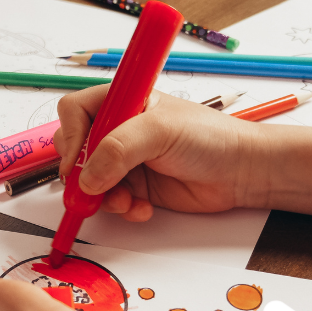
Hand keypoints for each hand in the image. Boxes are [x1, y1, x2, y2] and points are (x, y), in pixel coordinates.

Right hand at [53, 86, 266, 220]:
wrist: (240, 172)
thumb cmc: (210, 137)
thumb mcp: (160, 131)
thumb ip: (118, 149)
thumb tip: (87, 177)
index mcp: (123, 102)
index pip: (75, 111)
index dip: (70, 135)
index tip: (76, 161)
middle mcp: (121, 129)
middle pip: (76, 150)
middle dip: (82, 173)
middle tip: (92, 189)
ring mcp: (127, 160)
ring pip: (91, 182)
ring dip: (103, 197)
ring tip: (126, 201)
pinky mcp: (137, 187)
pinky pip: (112, 202)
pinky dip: (122, 209)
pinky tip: (143, 208)